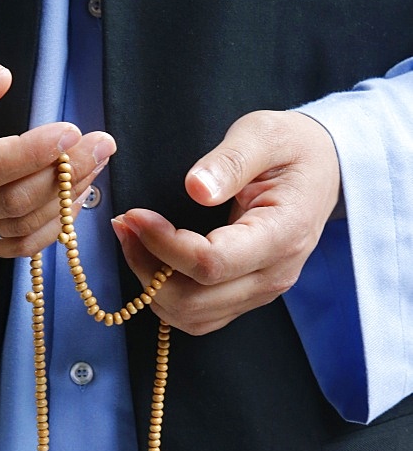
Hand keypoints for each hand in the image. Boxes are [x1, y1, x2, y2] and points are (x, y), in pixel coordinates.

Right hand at [0, 34, 115, 255]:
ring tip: (95, 162)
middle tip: (101, 143)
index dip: (30, 155)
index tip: (71, 131)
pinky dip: (53, 225)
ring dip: (65, 199)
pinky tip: (76, 194)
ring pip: (17, 229)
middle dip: (62, 174)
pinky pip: (16, 246)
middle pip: (6, 203)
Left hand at [113, 110, 340, 334]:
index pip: (212, 263)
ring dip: (152, 287)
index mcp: (283, 234)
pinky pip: (198, 316)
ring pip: (192, 316)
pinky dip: (166, 297)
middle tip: (126, 227)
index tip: (135, 215)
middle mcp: (274, 275)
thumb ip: (231, 159)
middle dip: (148, 268)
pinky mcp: (246, 296)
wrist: (323, 169)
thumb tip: (195, 188)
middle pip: (196, 301)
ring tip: (132, 241)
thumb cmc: (292, 147)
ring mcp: (261, 292)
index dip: (165, 245)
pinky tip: (151, 261)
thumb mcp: (264, 133)